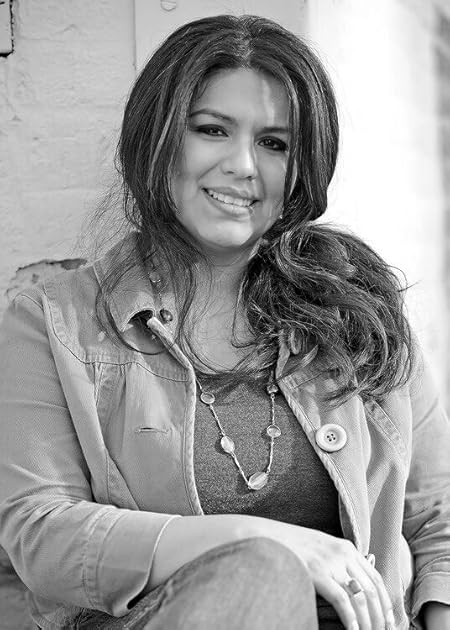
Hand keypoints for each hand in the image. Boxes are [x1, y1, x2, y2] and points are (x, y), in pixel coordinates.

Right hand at [262, 521, 394, 629]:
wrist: (264, 537)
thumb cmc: (290, 547)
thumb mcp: (319, 549)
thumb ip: (338, 562)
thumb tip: (353, 582)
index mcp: (346, 547)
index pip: (376, 578)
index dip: (385, 603)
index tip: (389, 622)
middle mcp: (342, 553)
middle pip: (372, 590)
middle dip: (380, 617)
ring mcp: (330, 562)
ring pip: (361, 597)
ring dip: (368, 622)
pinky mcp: (318, 572)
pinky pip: (343, 600)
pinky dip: (351, 619)